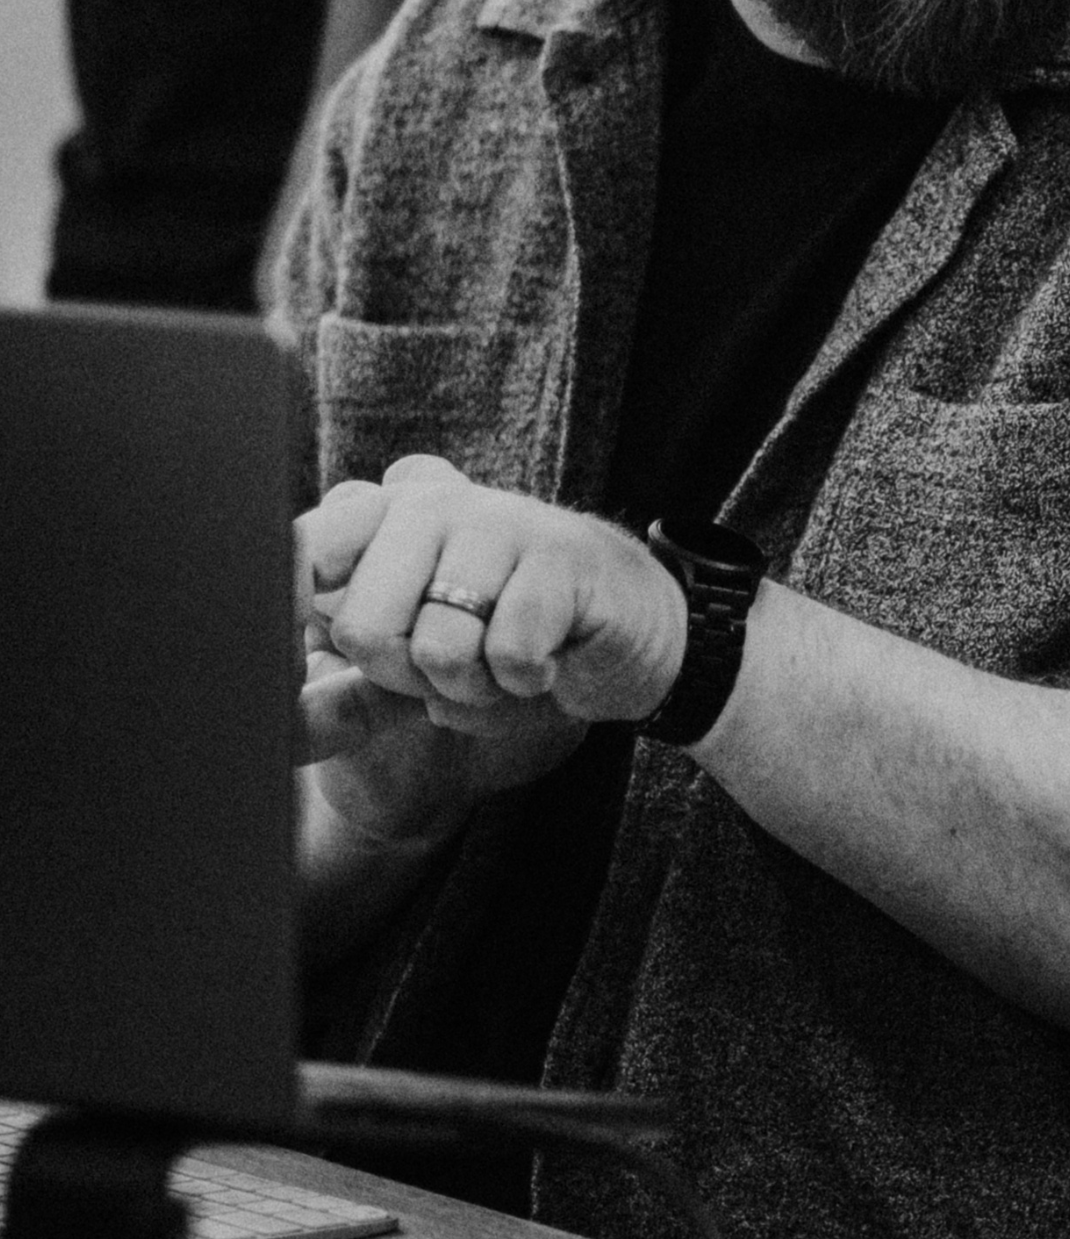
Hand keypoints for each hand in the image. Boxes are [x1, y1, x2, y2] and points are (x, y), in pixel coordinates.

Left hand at [294, 456, 688, 836]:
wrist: (629, 625)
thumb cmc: (507, 640)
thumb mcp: (414, 670)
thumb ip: (339, 697)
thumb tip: (270, 734)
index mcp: (380, 516)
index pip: (298, 554)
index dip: (288, 623)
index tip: (306, 673)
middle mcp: (431, 505)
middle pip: (363, 627)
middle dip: (407, 678)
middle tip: (452, 666)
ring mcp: (499, 522)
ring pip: (439, 648)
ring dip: (475, 687)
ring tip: (504, 662)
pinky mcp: (561, 555)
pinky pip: (509, 653)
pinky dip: (527, 681)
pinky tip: (548, 658)